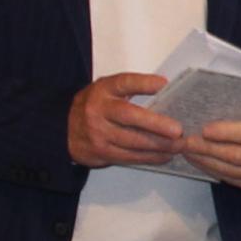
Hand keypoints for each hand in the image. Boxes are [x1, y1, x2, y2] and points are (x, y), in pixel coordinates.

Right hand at [68, 73, 186, 168]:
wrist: (62, 129)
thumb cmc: (94, 106)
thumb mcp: (107, 89)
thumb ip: (130, 87)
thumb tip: (164, 87)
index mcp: (103, 90)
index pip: (123, 83)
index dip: (143, 83)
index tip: (163, 84)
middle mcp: (98, 111)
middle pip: (129, 117)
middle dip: (156, 125)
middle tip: (177, 130)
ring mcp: (98, 134)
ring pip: (131, 141)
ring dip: (158, 145)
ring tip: (178, 146)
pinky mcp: (101, 153)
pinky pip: (129, 157)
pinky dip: (149, 158)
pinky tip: (164, 155)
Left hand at [180, 107, 240, 193]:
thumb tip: (220, 100)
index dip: (226, 133)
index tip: (204, 129)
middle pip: (236, 155)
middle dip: (207, 148)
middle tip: (186, 140)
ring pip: (231, 169)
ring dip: (205, 160)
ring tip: (187, 150)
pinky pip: (232, 179)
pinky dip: (213, 170)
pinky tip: (200, 161)